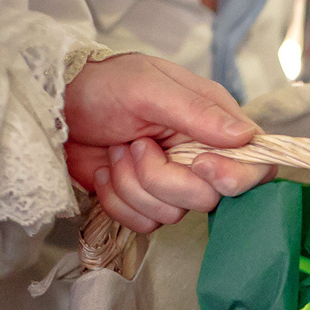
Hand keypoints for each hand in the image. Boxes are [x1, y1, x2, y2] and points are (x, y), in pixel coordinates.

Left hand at [64, 54, 275, 231]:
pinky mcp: (145, 200)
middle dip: (163, 178)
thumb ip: (197, 112)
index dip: (233, 176)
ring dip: (133, 185)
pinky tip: (105, 171)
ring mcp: (172, 182)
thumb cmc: (104, 86)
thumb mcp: (149, 87)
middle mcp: (199, 156)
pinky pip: (144, 223)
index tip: (200, 166)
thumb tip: (247, 135)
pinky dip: (117, 200)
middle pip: (208, 198)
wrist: (57, 107)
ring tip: (117, 151)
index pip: (253, 164)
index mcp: (213, 122)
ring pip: (172, 215)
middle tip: (137, 145)